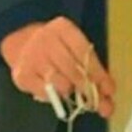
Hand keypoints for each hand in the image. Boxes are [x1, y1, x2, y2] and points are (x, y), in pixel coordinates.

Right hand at [0, 18, 114, 117]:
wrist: (21, 44)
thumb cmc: (56, 48)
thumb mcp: (73, 48)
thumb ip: (91, 68)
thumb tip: (108, 93)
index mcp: (62, 29)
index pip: (84, 52)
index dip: (98, 73)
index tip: (110, 90)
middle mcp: (45, 40)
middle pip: (72, 69)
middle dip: (87, 88)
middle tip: (97, 102)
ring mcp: (31, 57)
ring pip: (60, 83)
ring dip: (70, 91)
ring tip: (71, 90)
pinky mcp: (22, 75)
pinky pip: (46, 93)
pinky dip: (54, 97)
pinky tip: (54, 91)